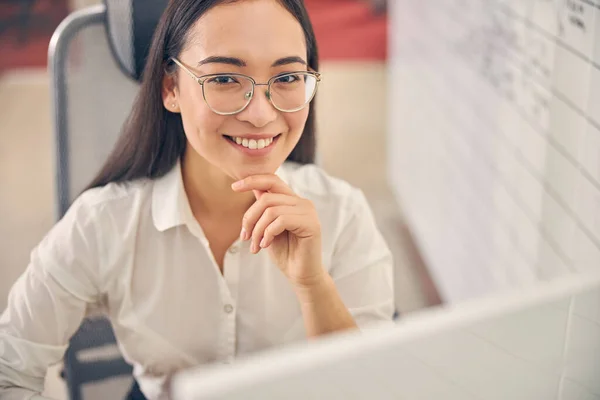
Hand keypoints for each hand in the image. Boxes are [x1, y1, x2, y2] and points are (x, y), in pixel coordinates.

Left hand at [231, 174, 324, 288]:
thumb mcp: (268, 227)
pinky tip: (265, 246)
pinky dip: (267, 234)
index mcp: (292, 201)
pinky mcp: (311, 224)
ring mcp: (308, 212)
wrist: (300, 275)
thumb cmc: (285, 253)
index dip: (253, 180)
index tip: (234, 187)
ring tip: (255, 245)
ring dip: (257, 230)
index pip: (272, 180)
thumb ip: (265, 209)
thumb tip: (253, 188)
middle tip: (244, 237)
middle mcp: (302, 202)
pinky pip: (281, 220)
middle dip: (250, 217)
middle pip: (267, 197)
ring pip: (271, 210)